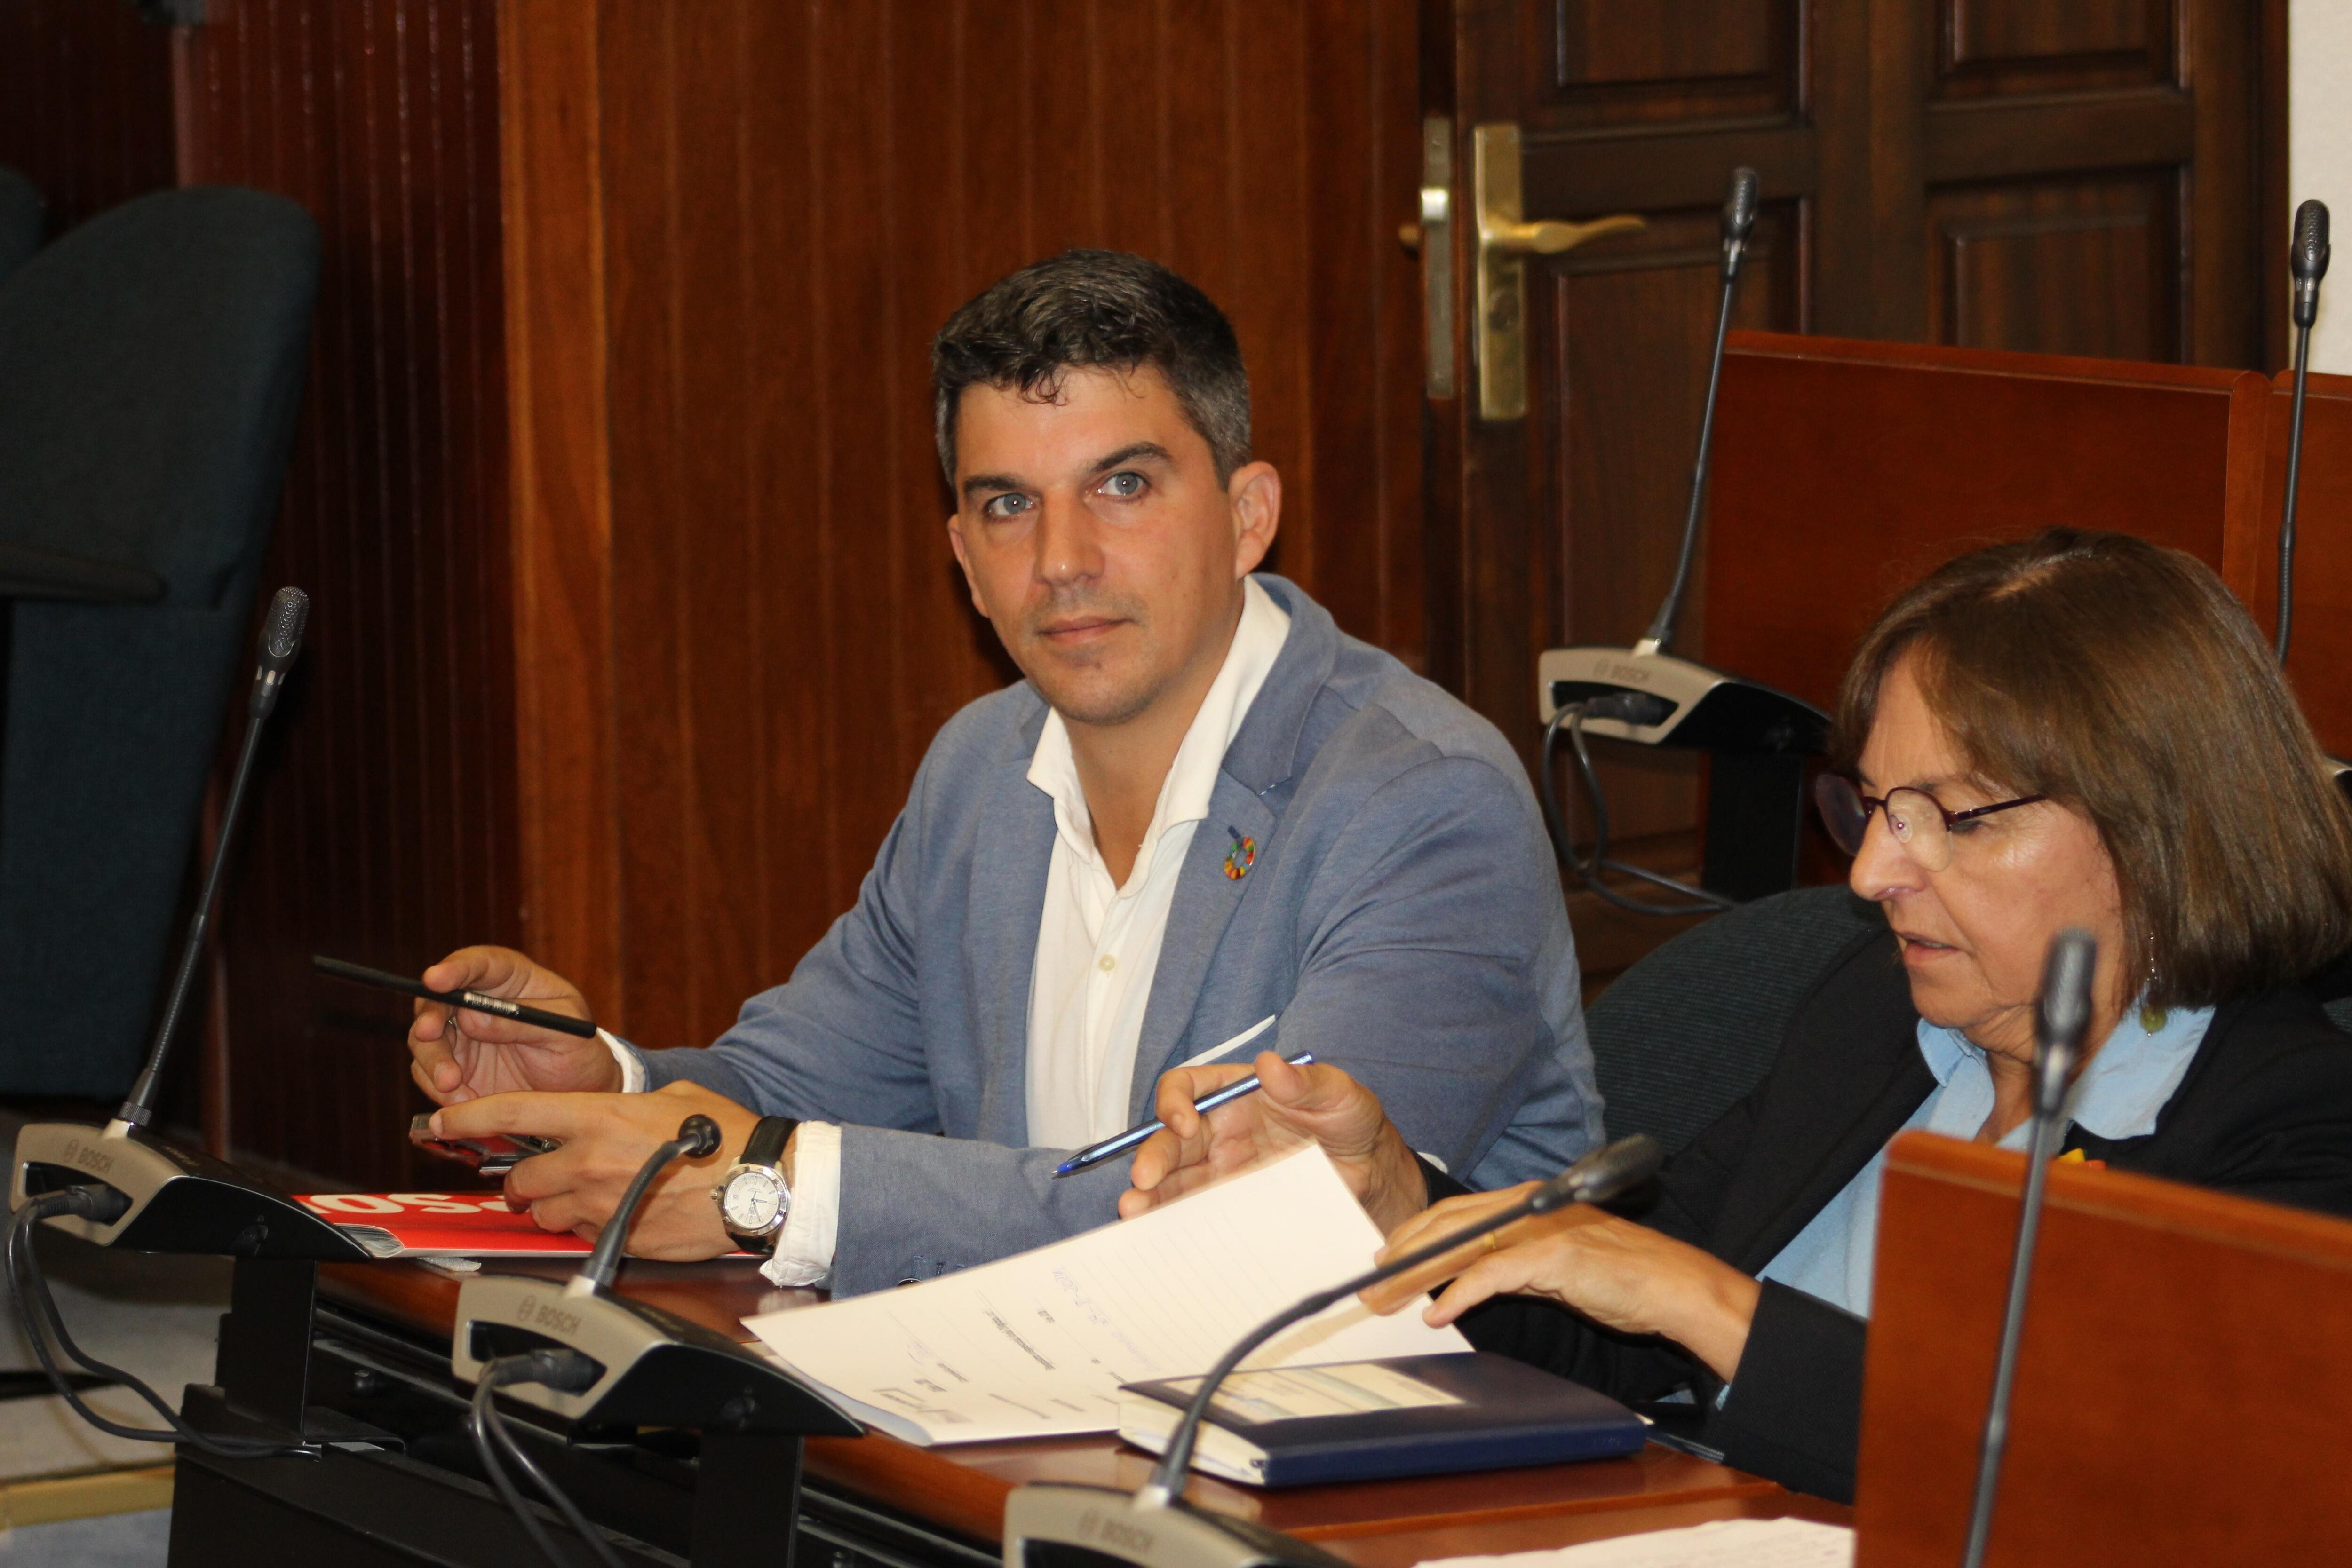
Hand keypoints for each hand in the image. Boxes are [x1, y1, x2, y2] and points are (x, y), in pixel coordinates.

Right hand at [407, 945, 618, 1104]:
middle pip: (438, 999)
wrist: (578, 1092)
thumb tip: (472, 1018)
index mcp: (511, 978)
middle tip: (426, 1033)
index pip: (479, 963)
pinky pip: (429, 1074)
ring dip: (431, 1059)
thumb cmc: (579, 1050)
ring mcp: (462, 1036)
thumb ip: (524, 1023)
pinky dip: (437, 1088)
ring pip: (425, 1039)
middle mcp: (478, 1002)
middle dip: (429, 1016)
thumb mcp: (566, 1034)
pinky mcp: (454, 1067)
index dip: (455, 968)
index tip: (435, 979)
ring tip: (452, 1084)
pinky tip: (462, 1101)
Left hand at [428, 1082, 762, 1258]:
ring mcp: (600, 1204)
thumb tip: (614, 1112)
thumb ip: (629, 1105)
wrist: (759, 1185)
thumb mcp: (676, 1098)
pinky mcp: (617, 1237)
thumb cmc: (727, 1136)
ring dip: (553, 1207)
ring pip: (544, 1213)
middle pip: (521, 1177)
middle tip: (542, 1173)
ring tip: (585, 1195)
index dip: (466, 1118)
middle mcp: (588, 1162)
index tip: (438, 1121)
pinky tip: (617, 1211)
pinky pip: (581, 1235)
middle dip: (524, 1178)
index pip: (513, 1113)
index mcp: (598, 1116)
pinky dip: (587, 1226)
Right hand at [1119, 1052, 1427, 1231]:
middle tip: (1143, 1181)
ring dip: (1150, 1195)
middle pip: (1170, 1139)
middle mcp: (1219, 1130)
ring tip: (1133, 1212)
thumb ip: (1305, 1082)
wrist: (1371, 1173)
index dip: (1175, 1101)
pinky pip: (1196, 1213)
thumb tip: (1269, 1065)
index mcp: (1236, 1092)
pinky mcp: (1232, 1206)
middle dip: (1152, 1157)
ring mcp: (1223, 1171)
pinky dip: (1174, 1223)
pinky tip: (1157, 1235)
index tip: (1183, 1122)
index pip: (1187, 1087)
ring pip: (1174, 1181)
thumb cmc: (1350, 1120)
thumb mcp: (1338, 1094)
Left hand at [1361, 1185, 1760, 1382]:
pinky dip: (1460, 1293)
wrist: (1674, 1286)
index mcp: (1529, 1203)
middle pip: (1448, 1224)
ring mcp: (1541, 1228)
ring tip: (1386, 1300)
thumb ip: (1514, 1267)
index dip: (1415, 1233)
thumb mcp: (1555, 1266)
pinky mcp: (1554, 1255)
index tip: (1385, 1257)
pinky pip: (1493, 1274)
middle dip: (1402, 1254)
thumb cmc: (1622, 1278)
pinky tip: (1438, 1313)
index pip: (1456, 1213)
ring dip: (1417, 1276)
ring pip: (1461, 1245)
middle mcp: (1530, 1207)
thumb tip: (1469, 1282)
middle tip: (1370, 1284)